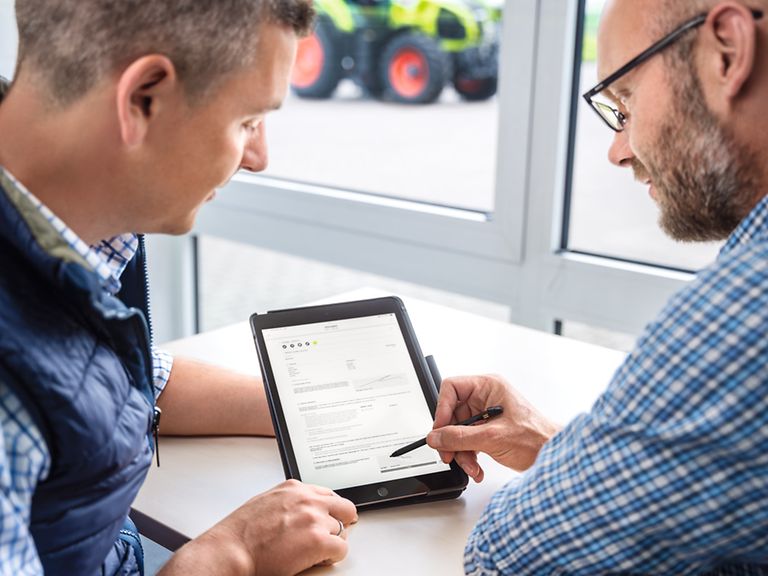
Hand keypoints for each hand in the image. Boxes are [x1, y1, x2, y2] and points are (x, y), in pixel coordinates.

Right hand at [160, 479, 357, 575]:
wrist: (231, 551)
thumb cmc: (241, 533)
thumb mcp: (266, 502)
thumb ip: (289, 501)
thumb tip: (300, 509)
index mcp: (294, 488)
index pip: (328, 495)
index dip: (330, 511)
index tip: (329, 519)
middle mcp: (307, 499)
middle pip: (344, 508)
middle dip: (340, 523)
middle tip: (331, 536)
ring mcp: (314, 519)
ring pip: (342, 531)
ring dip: (332, 542)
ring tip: (314, 551)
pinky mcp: (318, 541)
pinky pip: (341, 550)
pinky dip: (332, 557)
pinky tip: (317, 560)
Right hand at [426, 374, 559, 481]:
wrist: (552, 457)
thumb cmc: (536, 438)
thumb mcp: (491, 437)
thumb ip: (459, 437)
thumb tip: (435, 437)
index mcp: (488, 387)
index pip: (452, 389)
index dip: (442, 409)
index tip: (439, 431)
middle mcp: (485, 398)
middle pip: (453, 414)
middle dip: (451, 439)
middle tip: (449, 454)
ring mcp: (486, 415)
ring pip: (458, 431)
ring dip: (461, 452)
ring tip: (470, 467)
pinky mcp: (487, 431)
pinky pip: (467, 441)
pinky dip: (469, 456)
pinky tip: (476, 468)